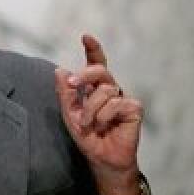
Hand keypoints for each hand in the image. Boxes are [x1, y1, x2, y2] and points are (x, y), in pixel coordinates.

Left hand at [53, 34, 143, 194]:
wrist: (101, 158)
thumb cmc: (87, 135)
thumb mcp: (70, 114)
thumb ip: (65, 93)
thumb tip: (60, 70)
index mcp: (94, 88)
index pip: (96, 64)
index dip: (93, 49)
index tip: (86, 37)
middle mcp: (110, 89)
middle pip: (100, 70)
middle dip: (85, 74)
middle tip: (73, 83)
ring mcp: (123, 98)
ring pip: (105, 89)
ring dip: (91, 108)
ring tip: (89, 123)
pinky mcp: (134, 109)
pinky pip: (116, 103)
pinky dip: (104, 115)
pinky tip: (104, 126)